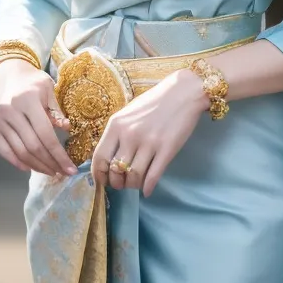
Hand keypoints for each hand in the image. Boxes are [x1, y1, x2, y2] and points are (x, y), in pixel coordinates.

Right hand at [0, 58, 77, 177]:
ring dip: (36, 166)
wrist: (3, 73)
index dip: (59, 154)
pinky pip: (4, 151)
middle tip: (62, 172)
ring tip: (50, 171)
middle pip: (33, 146)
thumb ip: (56, 109)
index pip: (46, 134)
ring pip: (19, 152)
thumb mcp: (47, 88)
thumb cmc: (30, 81)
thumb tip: (66, 128)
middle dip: (50, 163)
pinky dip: (17, 162)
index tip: (70, 169)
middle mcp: (10, 110)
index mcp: (27, 99)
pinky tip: (30, 167)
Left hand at [91, 68, 208, 197]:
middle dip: (117, 183)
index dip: (99, 175)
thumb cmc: (154, 102)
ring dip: (132, 185)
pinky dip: (148, 187)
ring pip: (134, 177)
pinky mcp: (167, 149)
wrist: (183, 92)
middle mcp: (130, 135)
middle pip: (116, 171)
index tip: (103, 181)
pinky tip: (147, 190)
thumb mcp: (128, 113)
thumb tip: (107, 158)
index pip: (99, 157)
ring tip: (135, 183)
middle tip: (122, 183)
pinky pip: (153, 176)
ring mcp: (149, 143)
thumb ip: (117, 133)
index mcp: (116, 124)